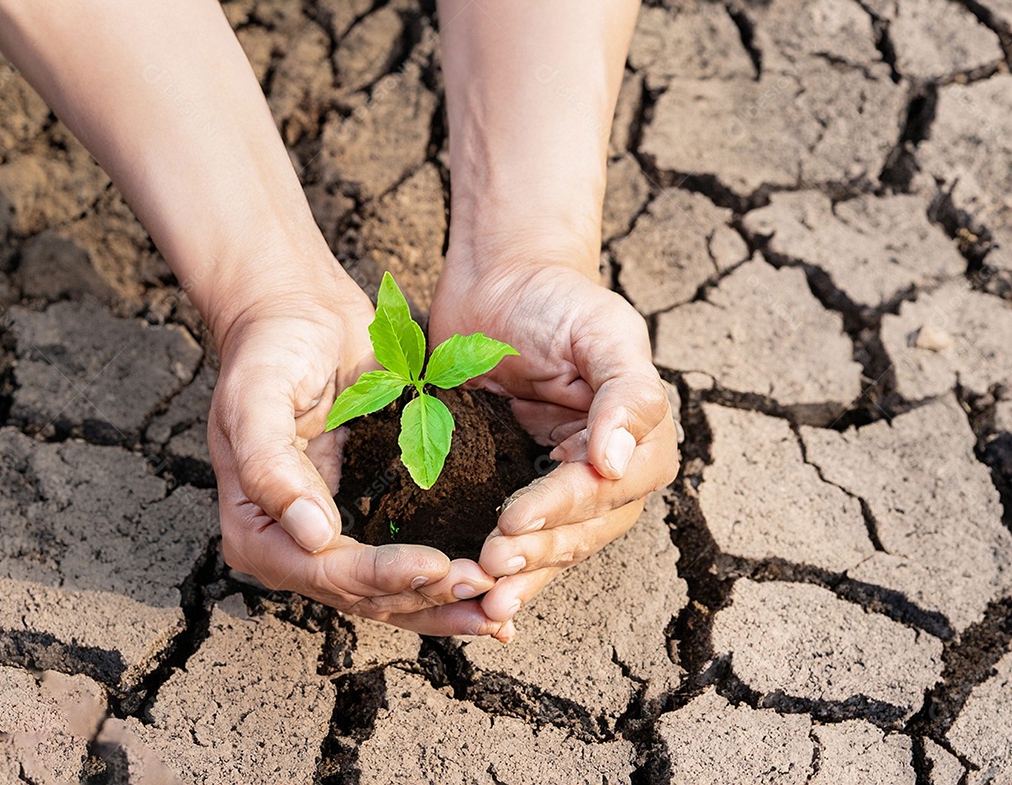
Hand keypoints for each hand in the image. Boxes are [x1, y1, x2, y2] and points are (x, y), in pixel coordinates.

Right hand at [208, 264, 510, 637]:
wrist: (297, 314)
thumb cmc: (269, 350)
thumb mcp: (255, 399)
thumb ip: (271, 468)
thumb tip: (312, 536)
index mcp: (257, 529)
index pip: (324, 571)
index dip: (382, 577)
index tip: (438, 566)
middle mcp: (295, 546)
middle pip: (364, 594)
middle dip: (425, 597)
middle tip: (485, 589)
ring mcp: (334, 537)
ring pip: (392, 593)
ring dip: (444, 603)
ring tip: (498, 609)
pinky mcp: (372, 516)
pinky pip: (409, 560)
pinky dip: (446, 579)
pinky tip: (490, 590)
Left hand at [429, 248, 679, 627]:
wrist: (500, 283)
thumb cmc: (558, 299)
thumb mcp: (604, 331)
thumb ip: (627, 394)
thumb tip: (620, 466)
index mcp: (637, 441)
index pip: (602, 490)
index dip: (560, 510)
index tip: (513, 522)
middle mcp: (604, 474)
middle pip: (580, 531)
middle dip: (537, 553)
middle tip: (491, 567)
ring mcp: (556, 484)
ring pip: (551, 545)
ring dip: (522, 575)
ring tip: (484, 597)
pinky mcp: (511, 485)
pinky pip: (513, 534)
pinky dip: (499, 565)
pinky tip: (474, 593)